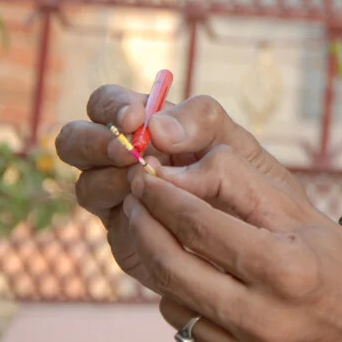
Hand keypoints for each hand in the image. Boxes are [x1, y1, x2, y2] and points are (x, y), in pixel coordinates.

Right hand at [53, 84, 277, 288]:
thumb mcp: (232, 139)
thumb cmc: (248, 176)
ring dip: (111, 182)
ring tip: (149, 186)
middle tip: (128, 154)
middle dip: (94, 143)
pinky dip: (132, 218)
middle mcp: (120, 159)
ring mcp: (118, 199)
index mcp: (143, 125)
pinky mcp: (127, 237)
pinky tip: (161, 217)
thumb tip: (156, 128)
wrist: (268, 233)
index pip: (104, 104)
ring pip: (85, 185)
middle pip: (73, 141)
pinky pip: (114, 225)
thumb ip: (201, 121)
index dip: (111, 107)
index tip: (135, 118)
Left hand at [122, 145, 341, 341]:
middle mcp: (265, 323)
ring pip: (176, 308)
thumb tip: (174, 172)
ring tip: (184, 250)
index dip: (163, 198)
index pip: (199, 227)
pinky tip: (217, 295)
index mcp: (285, 270)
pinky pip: (196, 341)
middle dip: (146, 229)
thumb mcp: (304, 216)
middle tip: (136, 205)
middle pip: (173, 269)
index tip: (144, 178)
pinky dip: (198, 313)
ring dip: (170, 274)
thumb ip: (240, 188)